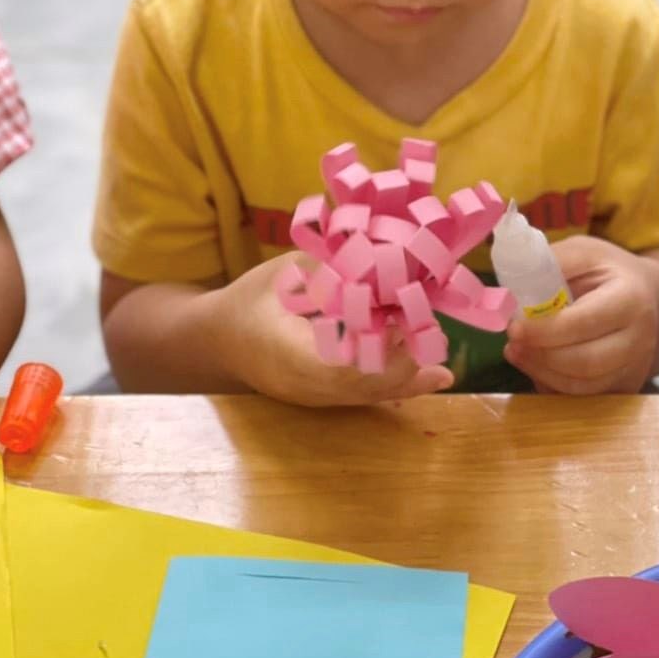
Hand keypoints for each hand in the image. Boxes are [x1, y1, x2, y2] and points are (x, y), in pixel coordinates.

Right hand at [211, 252, 453, 405]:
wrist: (216, 340)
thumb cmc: (249, 300)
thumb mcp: (284, 275)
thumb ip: (328, 273)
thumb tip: (379, 259)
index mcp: (288, 351)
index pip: (341, 366)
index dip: (379, 353)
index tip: (406, 327)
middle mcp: (304, 384)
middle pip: (364, 387)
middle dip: (405, 366)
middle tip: (437, 341)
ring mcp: (313, 397)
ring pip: (369, 396)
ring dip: (407, 377)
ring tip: (441, 357)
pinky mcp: (321, 398)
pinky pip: (364, 396)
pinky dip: (398, 384)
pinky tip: (433, 375)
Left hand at [503, 235, 658, 394]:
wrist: (645, 297)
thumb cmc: (606, 272)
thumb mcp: (583, 252)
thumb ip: (552, 264)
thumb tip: (513, 286)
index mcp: (631, 299)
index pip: (585, 322)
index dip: (545, 329)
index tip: (514, 326)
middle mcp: (640, 339)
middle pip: (586, 361)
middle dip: (541, 356)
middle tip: (512, 343)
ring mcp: (636, 368)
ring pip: (583, 386)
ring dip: (542, 372)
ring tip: (516, 352)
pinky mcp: (625, 387)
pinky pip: (583, 396)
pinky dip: (553, 385)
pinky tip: (536, 365)